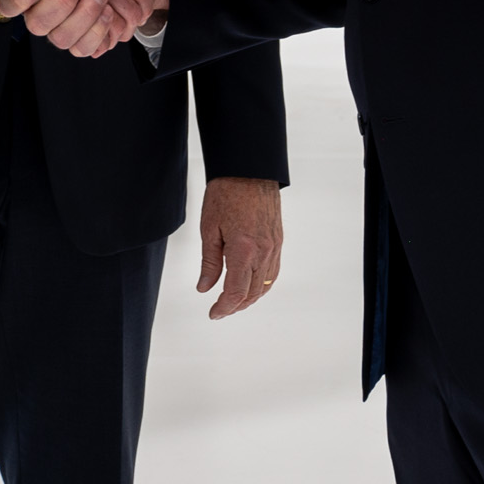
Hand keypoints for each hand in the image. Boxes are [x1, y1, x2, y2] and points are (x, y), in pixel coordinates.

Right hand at [0, 0, 147, 53]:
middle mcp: (42, 9)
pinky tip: (109, 12)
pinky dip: (99, 33)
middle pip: (37, 24)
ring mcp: (64, 26)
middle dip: (59, 4)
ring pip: (62, 39)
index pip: (9, 2)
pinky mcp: (87, 38)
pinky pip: (85, 48)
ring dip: (83, 18)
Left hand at [197, 177, 281, 318]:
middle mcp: (263, 251)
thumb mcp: (209, 228)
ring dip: (250, 298)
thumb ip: (209, 262)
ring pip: (265, 285)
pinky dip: (262, 284)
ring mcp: (274, 246)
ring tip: (233, 301)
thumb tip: (205, 288)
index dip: (224, 308)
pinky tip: (250, 285)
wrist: (249, 169)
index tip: (213, 314)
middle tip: (220, 310)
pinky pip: (273, 271)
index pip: (235, 292)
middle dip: (235, 306)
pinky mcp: (279, 240)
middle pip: (252, 293)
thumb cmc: (226, 193)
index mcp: (243, 250)